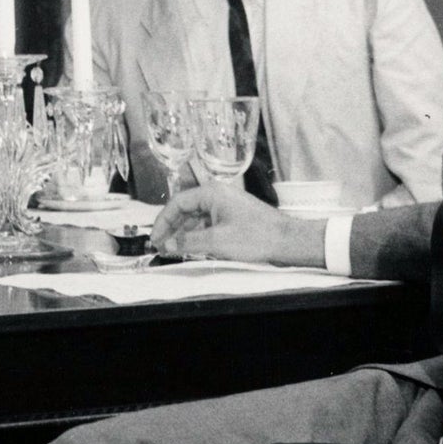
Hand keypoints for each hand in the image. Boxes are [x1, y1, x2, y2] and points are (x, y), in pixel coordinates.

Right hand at [151, 181, 314, 264]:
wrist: (287, 242)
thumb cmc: (258, 236)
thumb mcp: (216, 242)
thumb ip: (187, 243)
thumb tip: (168, 245)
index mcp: (212, 193)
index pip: (177, 203)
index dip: (162, 221)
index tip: (155, 237)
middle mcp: (218, 196)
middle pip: (185, 210)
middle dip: (171, 228)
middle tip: (161, 245)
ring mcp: (227, 207)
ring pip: (196, 218)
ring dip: (183, 234)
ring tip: (173, 250)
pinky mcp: (234, 218)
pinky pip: (208, 224)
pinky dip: (197, 236)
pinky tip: (192, 248)